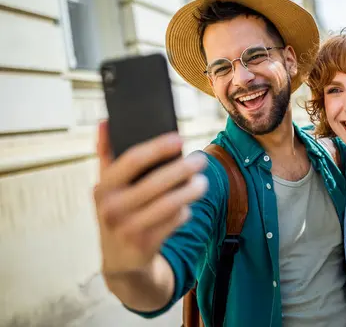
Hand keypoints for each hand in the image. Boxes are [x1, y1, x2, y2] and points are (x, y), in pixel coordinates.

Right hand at [93, 121, 206, 276]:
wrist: (120, 262)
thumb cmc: (118, 213)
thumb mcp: (107, 188)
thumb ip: (106, 156)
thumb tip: (106, 122)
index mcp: (103, 187)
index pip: (131, 160)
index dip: (157, 147)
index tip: (179, 138)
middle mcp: (112, 208)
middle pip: (156, 182)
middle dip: (183, 169)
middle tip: (202, 160)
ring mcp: (128, 229)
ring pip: (169, 203)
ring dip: (190, 191)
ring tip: (203, 182)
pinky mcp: (146, 245)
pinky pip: (174, 221)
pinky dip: (184, 211)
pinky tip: (188, 206)